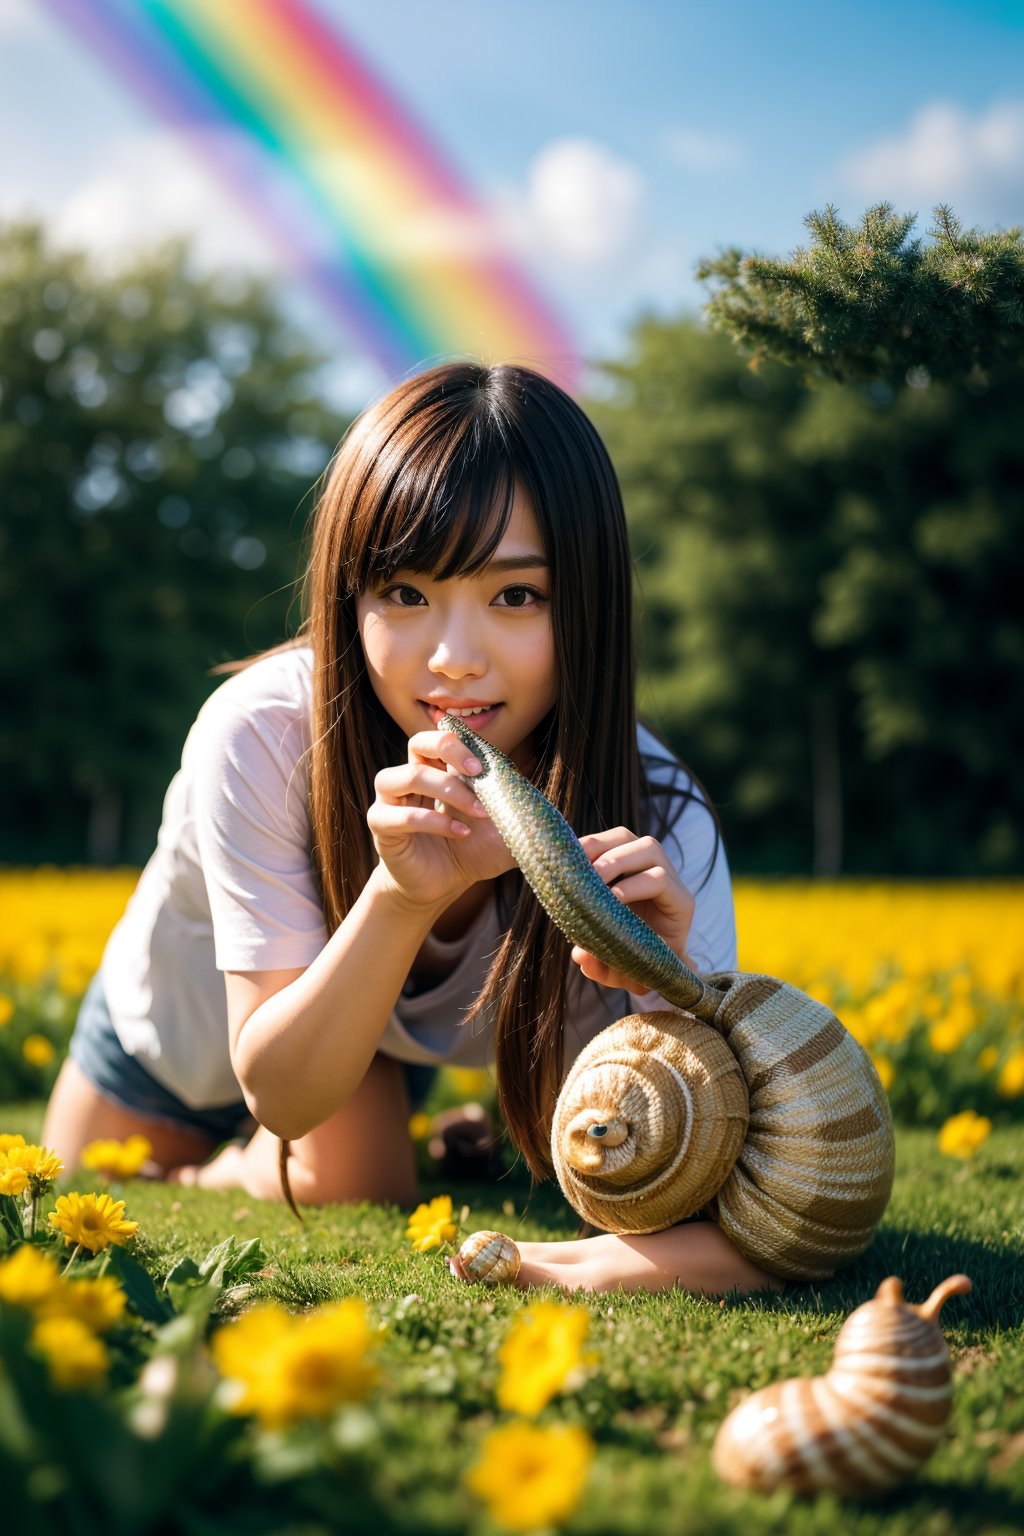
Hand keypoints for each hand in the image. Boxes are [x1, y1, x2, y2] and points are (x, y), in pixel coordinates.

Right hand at [366, 727, 514, 910]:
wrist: (439, 887)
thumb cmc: (469, 852)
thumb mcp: (505, 834)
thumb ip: (532, 824)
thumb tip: (581, 834)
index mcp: (437, 769)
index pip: (444, 737)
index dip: (466, 743)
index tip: (489, 765)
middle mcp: (409, 777)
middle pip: (418, 742)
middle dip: (450, 750)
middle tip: (478, 772)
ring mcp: (390, 801)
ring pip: (406, 776)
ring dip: (447, 790)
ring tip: (478, 812)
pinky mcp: (382, 827)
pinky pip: (400, 815)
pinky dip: (434, 821)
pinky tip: (459, 833)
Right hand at [569, 827, 695, 992]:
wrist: (648, 955)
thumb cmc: (642, 965)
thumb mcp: (629, 975)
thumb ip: (607, 970)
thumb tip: (580, 954)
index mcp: (679, 904)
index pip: (662, 880)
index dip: (635, 886)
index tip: (610, 900)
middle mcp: (667, 876)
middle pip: (649, 848)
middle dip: (616, 860)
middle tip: (590, 879)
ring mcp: (645, 862)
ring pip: (626, 837)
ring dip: (597, 847)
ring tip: (573, 866)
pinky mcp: (624, 855)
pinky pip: (607, 839)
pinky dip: (585, 846)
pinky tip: (567, 863)